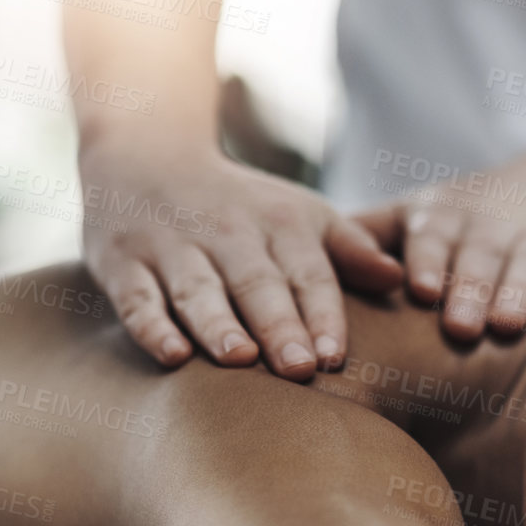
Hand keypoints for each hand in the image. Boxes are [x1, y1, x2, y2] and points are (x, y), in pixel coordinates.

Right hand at [79, 135, 402, 378]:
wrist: (145, 156)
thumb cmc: (242, 206)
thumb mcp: (300, 216)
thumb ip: (350, 250)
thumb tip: (402, 280)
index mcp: (280, 224)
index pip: (307, 272)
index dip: (322, 312)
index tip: (337, 354)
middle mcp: (227, 234)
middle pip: (257, 283)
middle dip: (278, 324)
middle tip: (300, 369)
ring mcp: (172, 247)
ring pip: (198, 290)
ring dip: (218, 325)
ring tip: (240, 360)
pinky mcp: (124, 263)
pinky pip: (138, 298)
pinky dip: (152, 326)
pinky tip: (171, 356)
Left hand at [363, 144, 525, 340]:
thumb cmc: (466, 217)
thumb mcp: (416, 215)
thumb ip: (363, 238)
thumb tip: (308, 269)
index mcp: (442, 218)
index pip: (432, 236)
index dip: (428, 260)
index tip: (421, 288)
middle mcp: (489, 225)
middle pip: (478, 256)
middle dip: (469, 288)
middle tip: (459, 327)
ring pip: (525, 263)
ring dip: (515, 292)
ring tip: (504, 325)